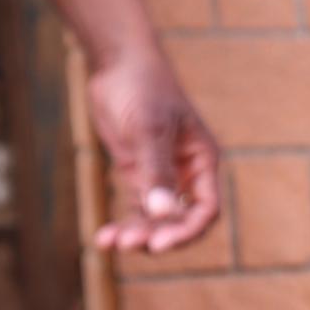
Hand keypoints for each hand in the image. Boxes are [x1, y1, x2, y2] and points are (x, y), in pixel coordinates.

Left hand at [86, 44, 219, 253]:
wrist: (119, 64)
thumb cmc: (143, 89)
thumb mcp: (150, 130)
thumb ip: (156, 171)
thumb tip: (162, 212)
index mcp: (203, 162)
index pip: (206, 209)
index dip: (186, 230)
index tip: (160, 243)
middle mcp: (187, 173)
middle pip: (181, 219)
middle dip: (157, 234)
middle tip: (131, 245)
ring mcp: (162, 175)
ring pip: (156, 218)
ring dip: (136, 232)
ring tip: (111, 243)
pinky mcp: (137, 174)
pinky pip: (136, 208)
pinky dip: (123, 222)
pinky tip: (104, 237)